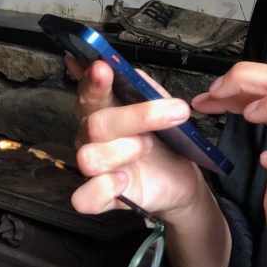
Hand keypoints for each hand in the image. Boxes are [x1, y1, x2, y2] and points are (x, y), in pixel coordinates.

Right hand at [68, 54, 206, 223]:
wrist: (182, 175)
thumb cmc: (166, 138)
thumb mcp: (162, 106)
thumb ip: (144, 87)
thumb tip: (125, 69)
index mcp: (103, 110)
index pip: (88, 92)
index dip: (92, 81)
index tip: (103, 68)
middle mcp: (92, 137)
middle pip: (96, 123)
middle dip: (138, 116)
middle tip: (175, 112)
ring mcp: (95, 167)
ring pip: (89, 157)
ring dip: (126, 150)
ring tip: (148, 147)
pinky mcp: (101, 196)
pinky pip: (84, 198)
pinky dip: (104, 187)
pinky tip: (124, 179)